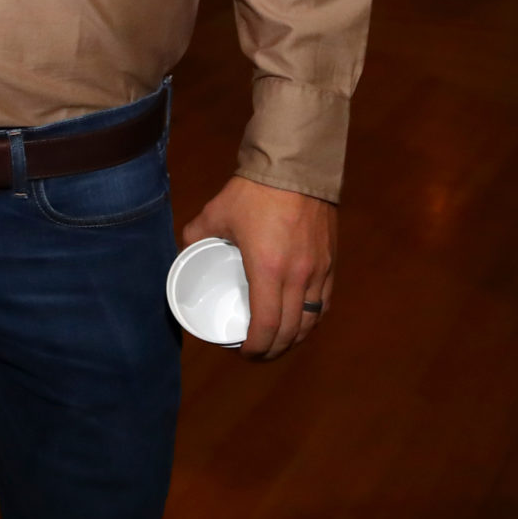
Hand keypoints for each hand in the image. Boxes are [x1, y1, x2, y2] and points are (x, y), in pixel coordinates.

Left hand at [183, 175, 335, 361]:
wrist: (295, 167)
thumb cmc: (254, 192)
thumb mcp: (216, 213)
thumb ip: (196, 234)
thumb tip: (186, 250)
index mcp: (269, 271)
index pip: (267, 326)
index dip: (256, 347)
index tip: (244, 351)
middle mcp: (299, 277)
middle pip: (291, 330)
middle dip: (274, 349)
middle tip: (257, 352)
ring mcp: (319, 270)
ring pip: (311, 319)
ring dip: (295, 338)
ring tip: (278, 341)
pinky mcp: (331, 262)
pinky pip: (324, 302)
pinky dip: (312, 318)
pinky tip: (302, 320)